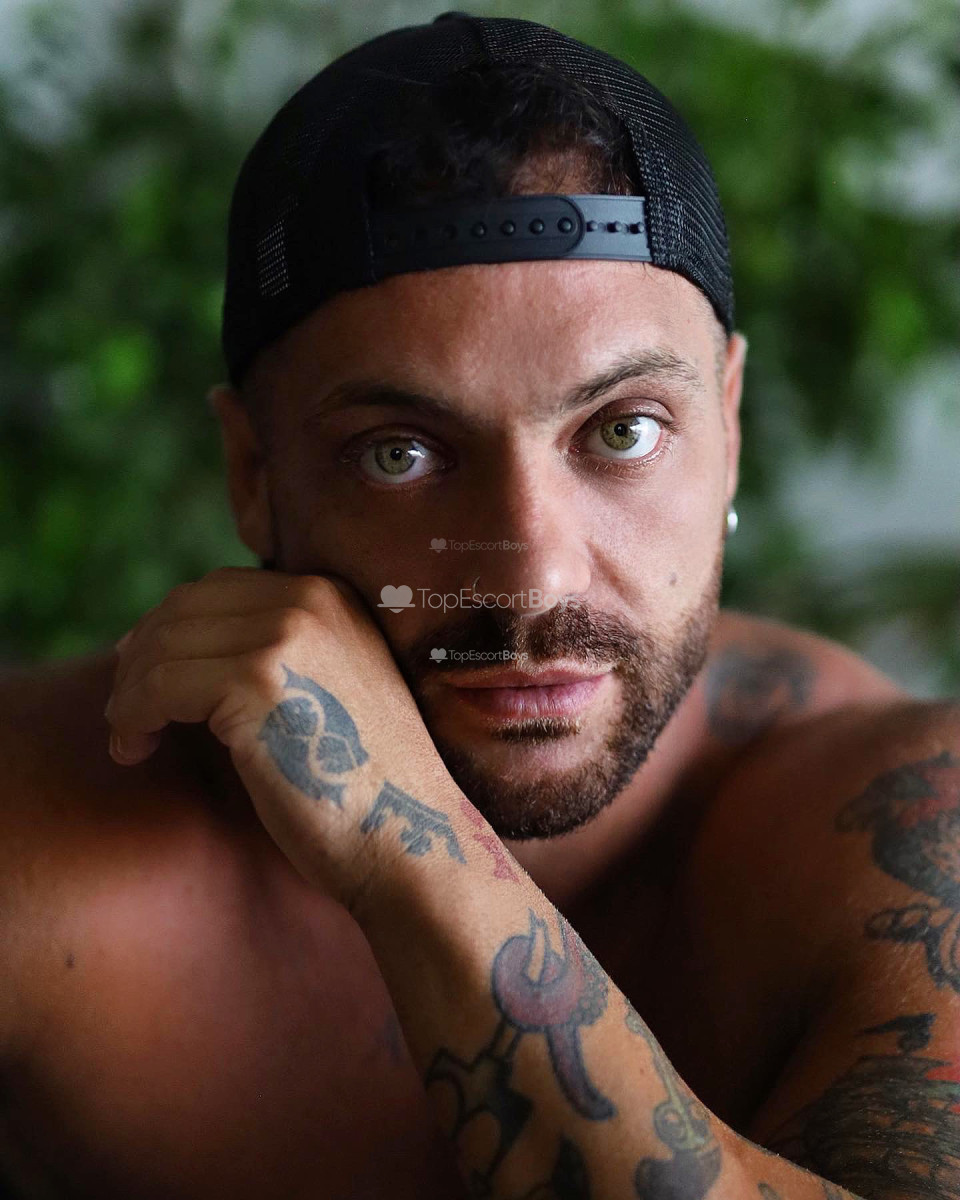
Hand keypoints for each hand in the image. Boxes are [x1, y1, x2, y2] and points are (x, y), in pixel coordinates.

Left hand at [104, 566, 459, 908]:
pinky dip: (131, 718)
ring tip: (130, 738)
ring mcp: (284, 637)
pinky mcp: (256, 684)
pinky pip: (158, 687)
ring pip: (162, 648)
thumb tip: (184, 646)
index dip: (167, 627)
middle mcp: (308, 601)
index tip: (142, 671)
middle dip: (141, 659)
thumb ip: (280, 652)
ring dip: (129, 695)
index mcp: (331, 596)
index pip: (218, 588)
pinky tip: (135, 750)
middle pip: (183, 609)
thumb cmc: (365, 783)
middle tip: (125, 711)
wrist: (409, 834)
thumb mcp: (330, 687)